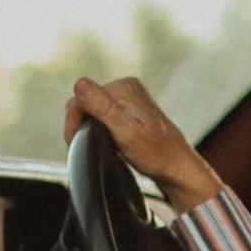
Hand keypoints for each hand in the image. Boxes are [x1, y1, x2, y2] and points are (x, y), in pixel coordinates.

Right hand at [64, 76, 222, 214]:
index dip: (73, 122)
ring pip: (92, 111)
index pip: (80, 98)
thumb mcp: (125, 132)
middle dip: (81, 126)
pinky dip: (99, 130)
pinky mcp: (129, 109)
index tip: (76, 144)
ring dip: (90, 129)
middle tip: (89, 148)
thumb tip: (80, 84)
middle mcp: (126, 88)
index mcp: (123, 88)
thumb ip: (102, 108)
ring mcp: (128, 98)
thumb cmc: (155, 153)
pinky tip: (108, 142)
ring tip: (100, 146)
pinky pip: (102, 116)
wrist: (176, 166)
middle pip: (85, 103)